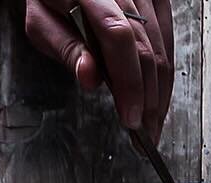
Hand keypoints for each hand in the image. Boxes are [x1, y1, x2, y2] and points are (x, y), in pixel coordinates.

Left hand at [24, 0, 174, 138]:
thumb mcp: (42, 21)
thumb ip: (65, 48)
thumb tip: (90, 77)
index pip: (119, 37)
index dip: (130, 82)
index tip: (131, 117)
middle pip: (147, 48)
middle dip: (149, 99)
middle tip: (144, 133)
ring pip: (163, 49)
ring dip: (160, 92)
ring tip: (153, 122)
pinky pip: (168, 41)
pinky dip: (165, 73)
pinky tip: (157, 96)